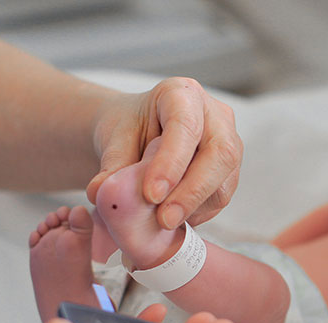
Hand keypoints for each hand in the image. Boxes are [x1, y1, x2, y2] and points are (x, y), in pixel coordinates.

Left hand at [87, 78, 242, 229]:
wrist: (140, 137)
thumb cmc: (130, 130)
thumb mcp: (115, 139)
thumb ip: (112, 165)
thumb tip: (98, 192)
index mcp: (182, 94)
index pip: (186, 125)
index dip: (171, 162)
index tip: (151, 194)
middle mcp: (215, 115)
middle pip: (219, 153)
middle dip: (192, 191)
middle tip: (164, 219)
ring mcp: (229, 143)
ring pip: (225, 180)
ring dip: (195, 207)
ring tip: (163, 223)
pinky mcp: (229, 171)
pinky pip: (221, 197)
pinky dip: (198, 213)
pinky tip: (174, 219)